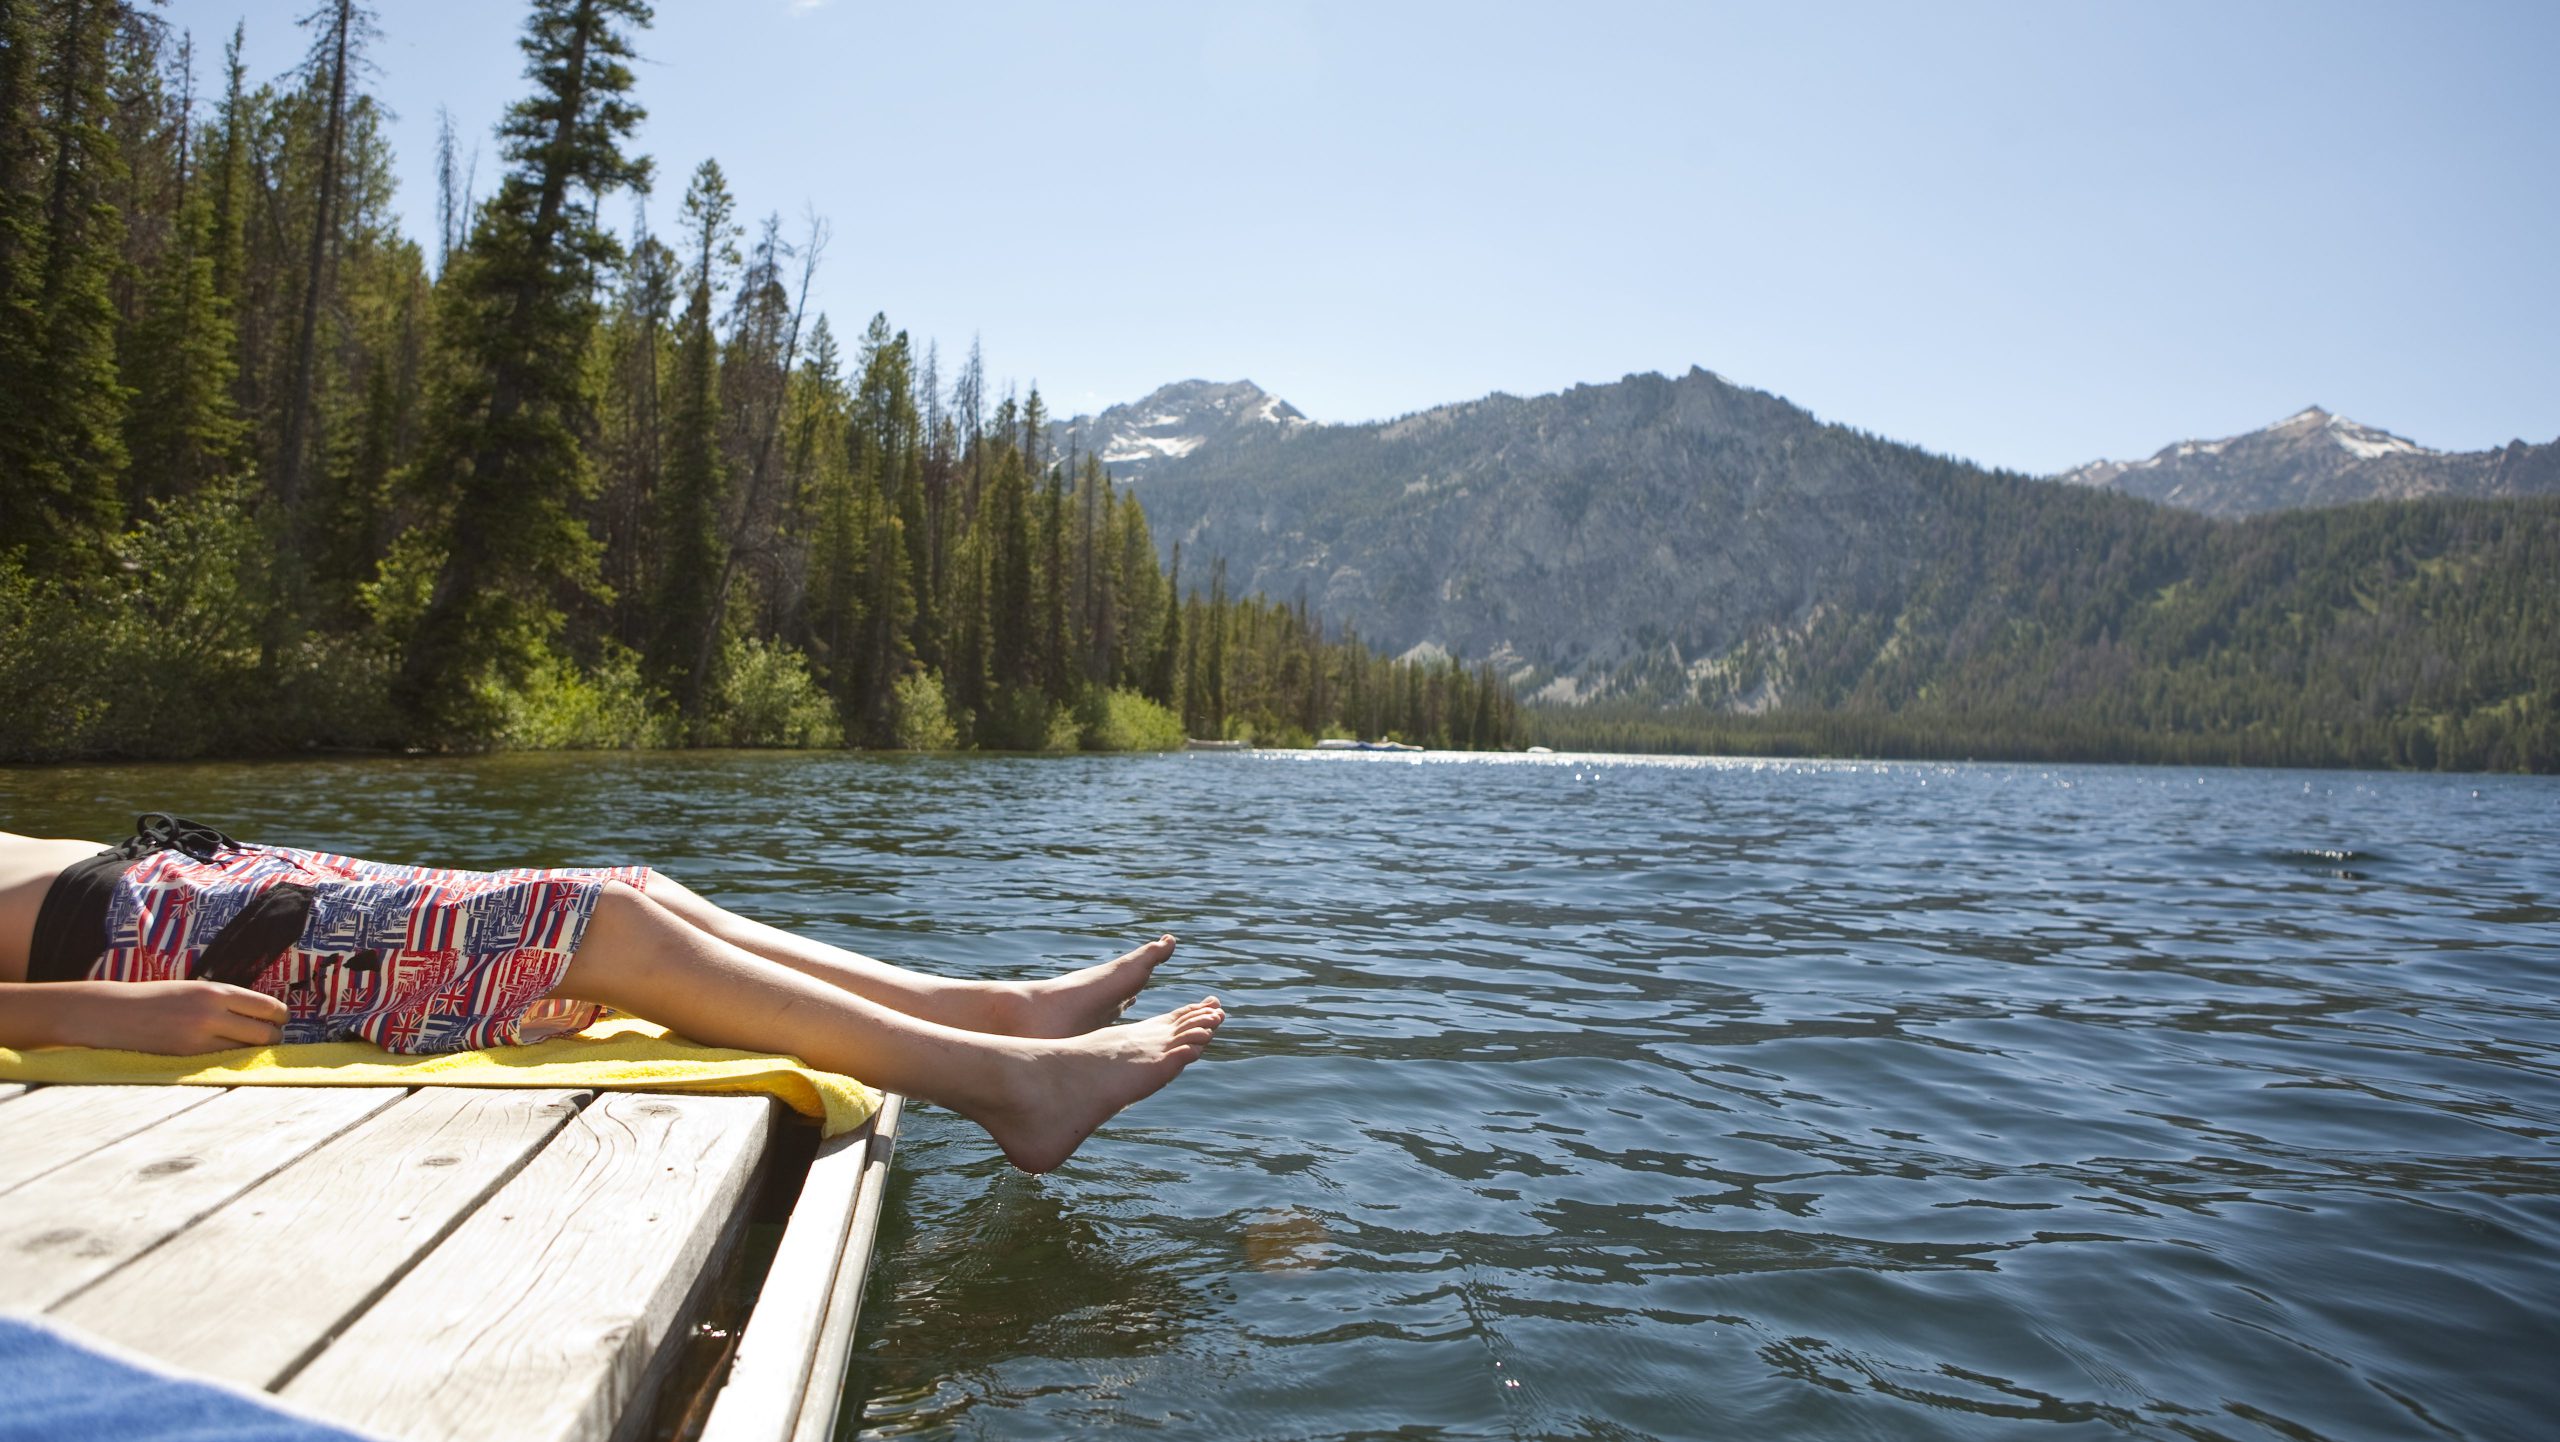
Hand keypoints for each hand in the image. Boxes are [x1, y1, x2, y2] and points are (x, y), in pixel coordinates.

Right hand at [65, 979, 289, 1053]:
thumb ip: (225, 1000)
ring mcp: (199, 1038)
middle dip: (273, 1037)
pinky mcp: (187, 1058)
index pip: (267, 1007)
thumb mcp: (195, 989)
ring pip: (247, 1051)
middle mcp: (211, 1013)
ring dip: (256, 1051)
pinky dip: (234, 1060)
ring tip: (254, 1048)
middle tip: (273, 1037)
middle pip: (264, 1033)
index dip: (280, 1016)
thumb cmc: (158, 998)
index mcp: (215, 991)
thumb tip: (261, 1013)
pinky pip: (224, 1062)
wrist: (115, 1014)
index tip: (282, 1019)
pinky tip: (233, 1057)